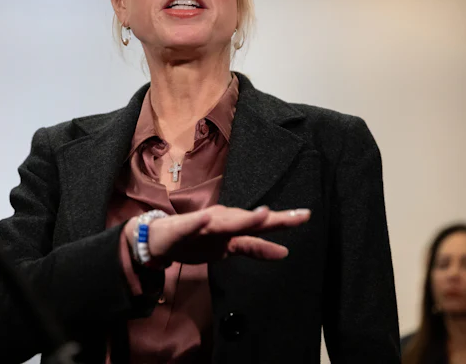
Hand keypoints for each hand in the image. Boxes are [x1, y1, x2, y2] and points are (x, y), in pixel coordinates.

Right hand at [124, 205, 310, 264]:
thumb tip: (285, 252)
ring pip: (224, 222)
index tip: (306, 215)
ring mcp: (201, 225)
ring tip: (262, 215)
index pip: (261, 227)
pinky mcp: (180, 229)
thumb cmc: (197, 239)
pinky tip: (206, 218)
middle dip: (267, 218)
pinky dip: (198, 222)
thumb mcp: (229, 247)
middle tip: (291, 214)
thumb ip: (255, 248)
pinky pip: (191, 226)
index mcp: (233, 229)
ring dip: (241, 218)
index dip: (283, 222)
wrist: (159, 238)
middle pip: (247, 221)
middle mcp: (221, 223)